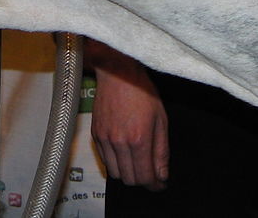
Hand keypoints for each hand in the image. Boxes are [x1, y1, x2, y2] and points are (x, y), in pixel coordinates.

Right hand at [85, 40, 168, 189]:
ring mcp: (105, 139)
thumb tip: (162, 176)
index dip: (154, 185)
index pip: (145, 177)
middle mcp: (119, 143)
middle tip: (151, 173)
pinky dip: (114, 162)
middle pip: (129, 179)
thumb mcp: (161, 120)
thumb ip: (161, 151)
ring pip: (114, 173)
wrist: (118, 72)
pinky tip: (124, 152)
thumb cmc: (142, 91)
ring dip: (127, 173)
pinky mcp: (95, 134)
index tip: (160, 184)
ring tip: (137, 163)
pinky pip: (104, 160)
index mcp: (139, 139)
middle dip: (142, 180)